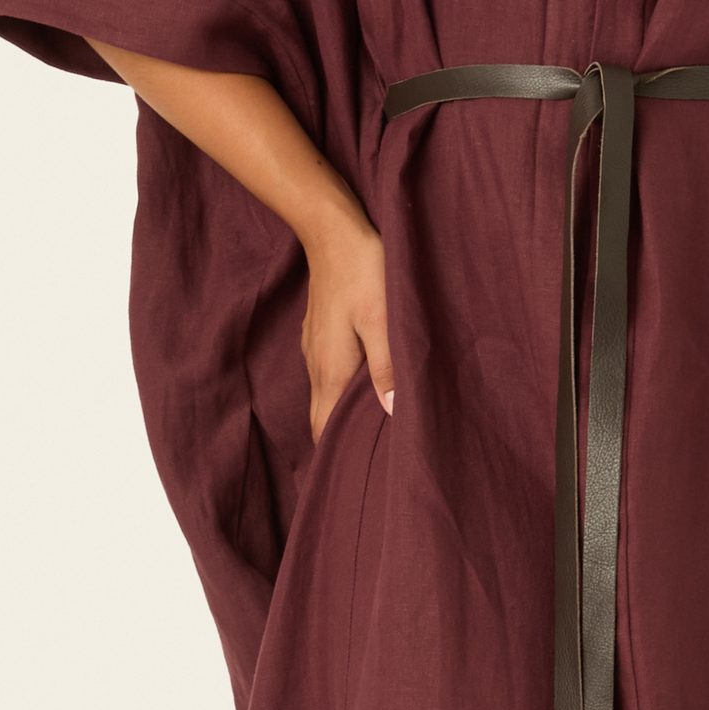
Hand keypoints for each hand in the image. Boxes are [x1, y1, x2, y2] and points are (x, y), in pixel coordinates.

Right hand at [301, 206, 394, 441]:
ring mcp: (316, 350)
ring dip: (343, 416)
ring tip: (370, 432)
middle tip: (367, 462)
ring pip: (325, 397)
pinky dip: (342, 392)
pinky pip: (329, 376)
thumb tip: (392, 413)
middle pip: (322, 418)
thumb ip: (387, 368)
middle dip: (339, 441)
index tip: (351, 477)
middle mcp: (317, 366)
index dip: (334, 455)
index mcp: (331, 370)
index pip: (324, 429)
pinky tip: (365, 390)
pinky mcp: (320, 335)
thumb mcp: (383, 321)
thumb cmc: (363, 272)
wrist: (332, 232)